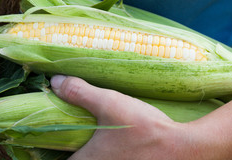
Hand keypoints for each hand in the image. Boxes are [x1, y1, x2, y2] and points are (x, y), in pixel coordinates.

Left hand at [51, 70, 231, 159]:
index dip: (48, 147)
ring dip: (86, 148)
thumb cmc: (143, 129)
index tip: (51, 129)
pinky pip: (105, 159)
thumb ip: (80, 92)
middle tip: (69, 125)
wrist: (183, 148)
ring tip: (90, 130)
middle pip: (72, 159)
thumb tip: (54, 80)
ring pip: (90, 159)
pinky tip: (110, 137)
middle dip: (68, 146)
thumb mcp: (110, 104)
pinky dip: (102, 150)